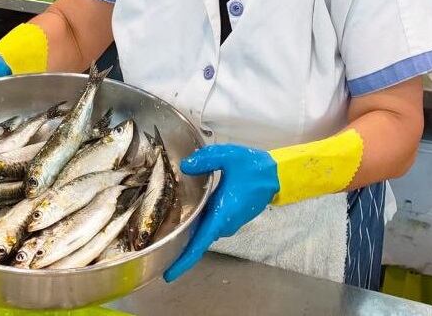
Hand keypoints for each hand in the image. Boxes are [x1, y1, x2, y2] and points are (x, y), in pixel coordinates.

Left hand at [163, 144, 278, 281]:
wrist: (276, 175)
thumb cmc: (253, 167)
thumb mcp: (229, 156)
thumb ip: (206, 160)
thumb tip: (184, 166)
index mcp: (222, 214)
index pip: (200, 243)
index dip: (184, 259)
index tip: (168, 274)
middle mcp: (224, 223)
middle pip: (197, 241)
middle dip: (178, 248)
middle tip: (155, 247)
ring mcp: (228, 222)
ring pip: (203, 232)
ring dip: (187, 234)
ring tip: (164, 231)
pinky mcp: (229, 216)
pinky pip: (209, 225)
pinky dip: (196, 225)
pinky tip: (183, 215)